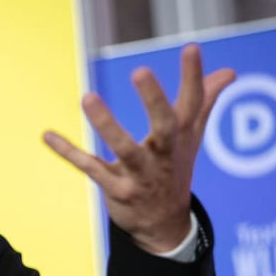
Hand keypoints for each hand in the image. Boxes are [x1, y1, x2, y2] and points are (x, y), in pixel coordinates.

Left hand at [43, 44, 235, 252]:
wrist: (164, 227)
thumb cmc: (174, 172)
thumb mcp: (190, 138)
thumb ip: (203, 102)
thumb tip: (228, 73)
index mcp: (180, 138)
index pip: (192, 104)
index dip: (193, 77)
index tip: (191, 48)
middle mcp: (163, 155)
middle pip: (163, 126)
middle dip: (154, 100)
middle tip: (140, 71)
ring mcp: (140, 175)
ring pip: (124, 148)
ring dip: (106, 124)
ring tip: (89, 96)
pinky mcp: (116, 190)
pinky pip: (90, 168)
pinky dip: (68, 152)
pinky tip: (47, 135)